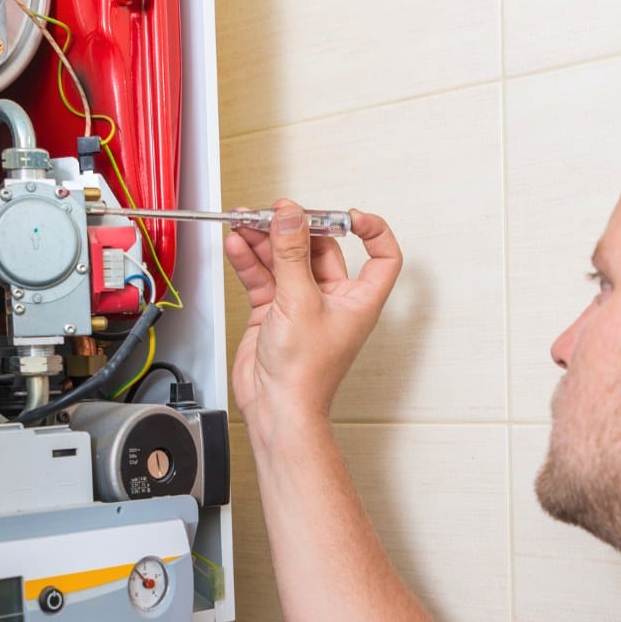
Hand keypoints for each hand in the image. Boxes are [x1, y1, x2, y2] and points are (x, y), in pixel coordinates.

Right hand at [225, 200, 402, 430]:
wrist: (276, 407)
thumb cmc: (304, 375)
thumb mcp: (300, 301)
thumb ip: (291, 254)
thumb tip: (290, 217)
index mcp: (359, 299)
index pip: (382, 256)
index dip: (372, 231)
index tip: (350, 215)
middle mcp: (333, 299)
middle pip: (319, 249)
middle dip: (295, 229)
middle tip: (275, 213)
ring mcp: (301, 304)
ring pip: (285, 260)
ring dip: (265, 241)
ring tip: (246, 223)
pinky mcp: (273, 312)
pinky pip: (263, 277)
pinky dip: (250, 260)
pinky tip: (238, 245)